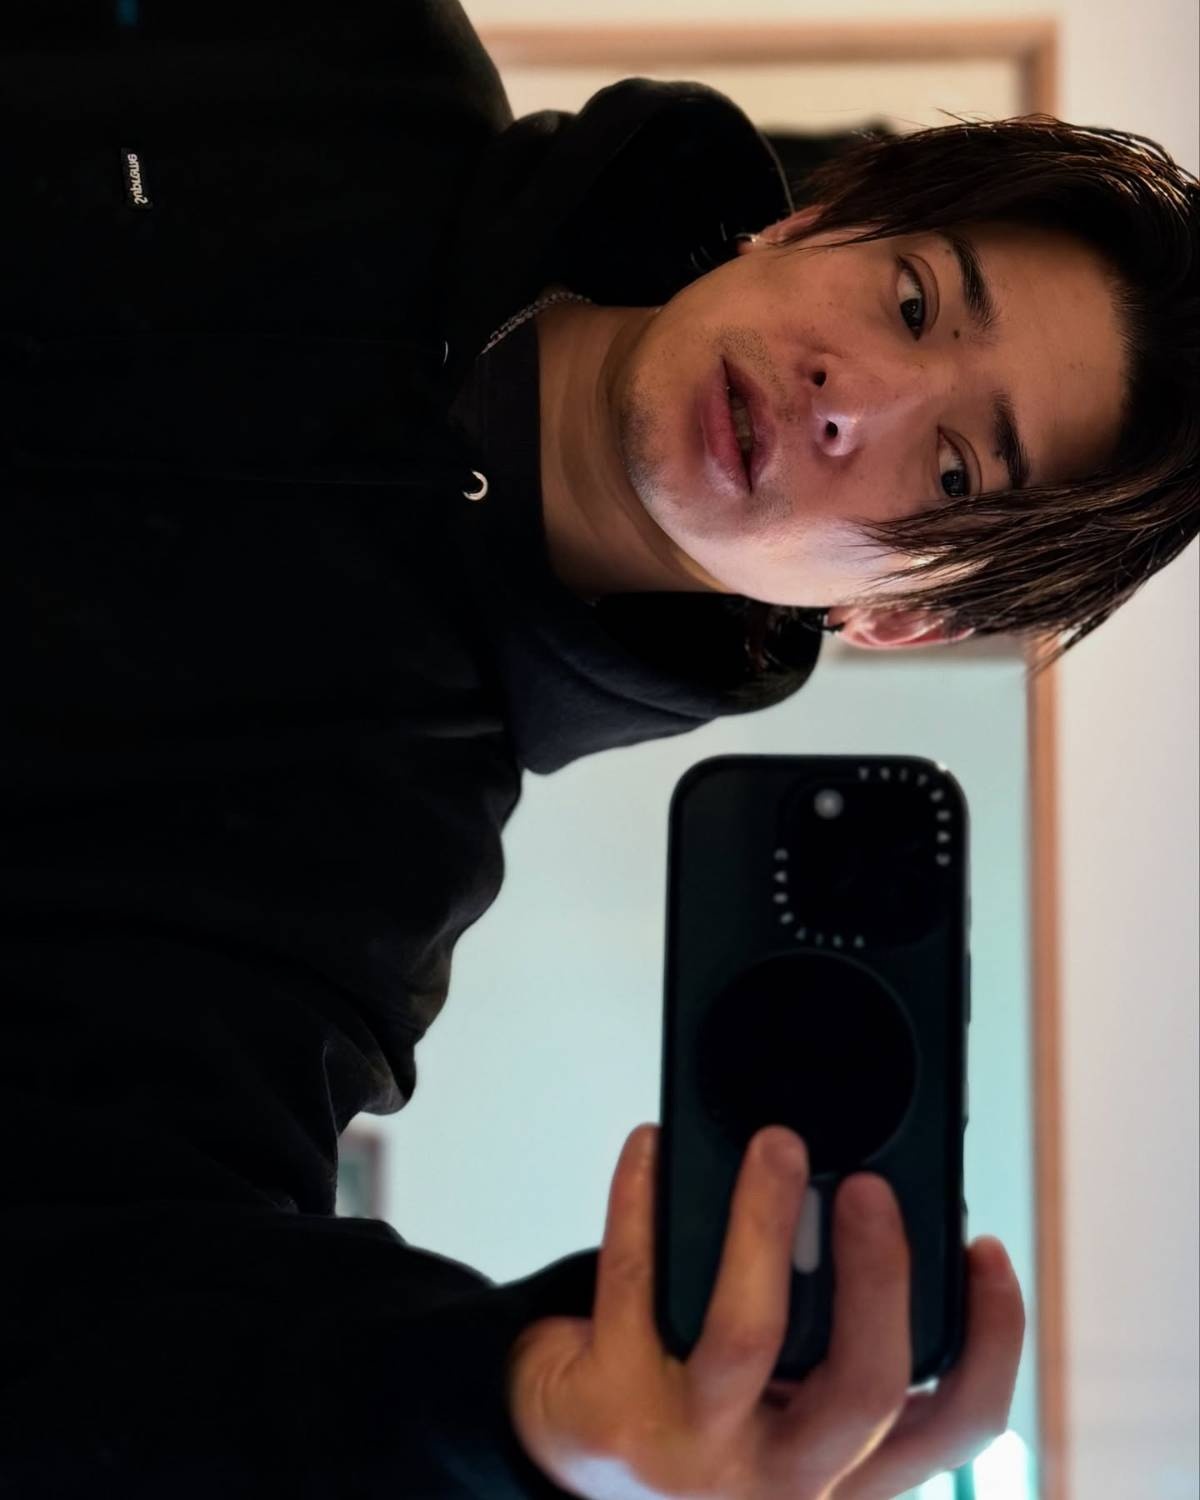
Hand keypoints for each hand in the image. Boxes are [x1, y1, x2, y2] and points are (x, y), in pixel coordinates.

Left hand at [506, 1124, 1024, 1499]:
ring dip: (764, 1227)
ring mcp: (695, 1456)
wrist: (571, 1456)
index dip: (991, 1341)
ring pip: (747, 1337)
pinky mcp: (612, 1418)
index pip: (952, 1428)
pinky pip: (634, 1289)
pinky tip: (649, 1149)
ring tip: (775, 1148)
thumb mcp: (783, 1397)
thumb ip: (832, 1333)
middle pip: (863, 1388)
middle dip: (877, 1274)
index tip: (984, 1248)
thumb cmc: (694, 1402)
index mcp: (844, 1465)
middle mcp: (783, 1479)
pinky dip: (642, 1204)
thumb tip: (860, 1192)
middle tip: (867, 1184)